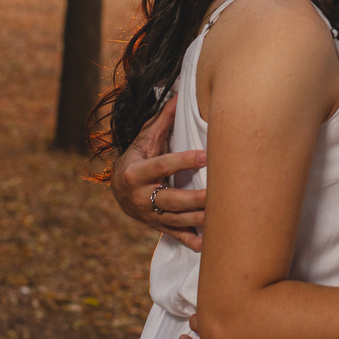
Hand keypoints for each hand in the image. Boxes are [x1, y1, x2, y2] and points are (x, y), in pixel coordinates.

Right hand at [111, 93, 207, 250]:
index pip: (162, 165)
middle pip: (170, 199)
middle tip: (217, 193)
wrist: (118, 190)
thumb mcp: (144, 141)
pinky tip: (209, 244)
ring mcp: (149, 215)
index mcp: (135, 173)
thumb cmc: (136, 159)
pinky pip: (176, 236)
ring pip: (176, 220)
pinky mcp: (158, 226)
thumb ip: (163, 122)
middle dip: (194, 198)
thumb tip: (179, 95)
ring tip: (221, 215)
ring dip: (199, 220)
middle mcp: (140, 197)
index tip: (205, 155)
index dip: (183, 161)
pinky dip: (192, 241)